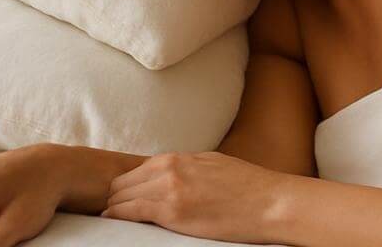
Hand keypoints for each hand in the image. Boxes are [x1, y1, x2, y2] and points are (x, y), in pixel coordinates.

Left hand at [100, 150, 286, 242]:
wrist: (270, 202)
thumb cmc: (247, 187)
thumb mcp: (212, 165)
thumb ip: (185, 168)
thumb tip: (165, 176)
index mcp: (178, 157)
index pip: (132, 172)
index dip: (123, 189)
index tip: (120, 202)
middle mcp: (170, 169)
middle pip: (120, 185)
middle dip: (113, 199)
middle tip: (111, 214)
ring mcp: (169, 189)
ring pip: (120, 198)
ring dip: (113, 210)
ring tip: (112, 221)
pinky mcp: (172, 212)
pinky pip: (129, 212)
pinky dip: (117, 218)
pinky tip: (112, 223)